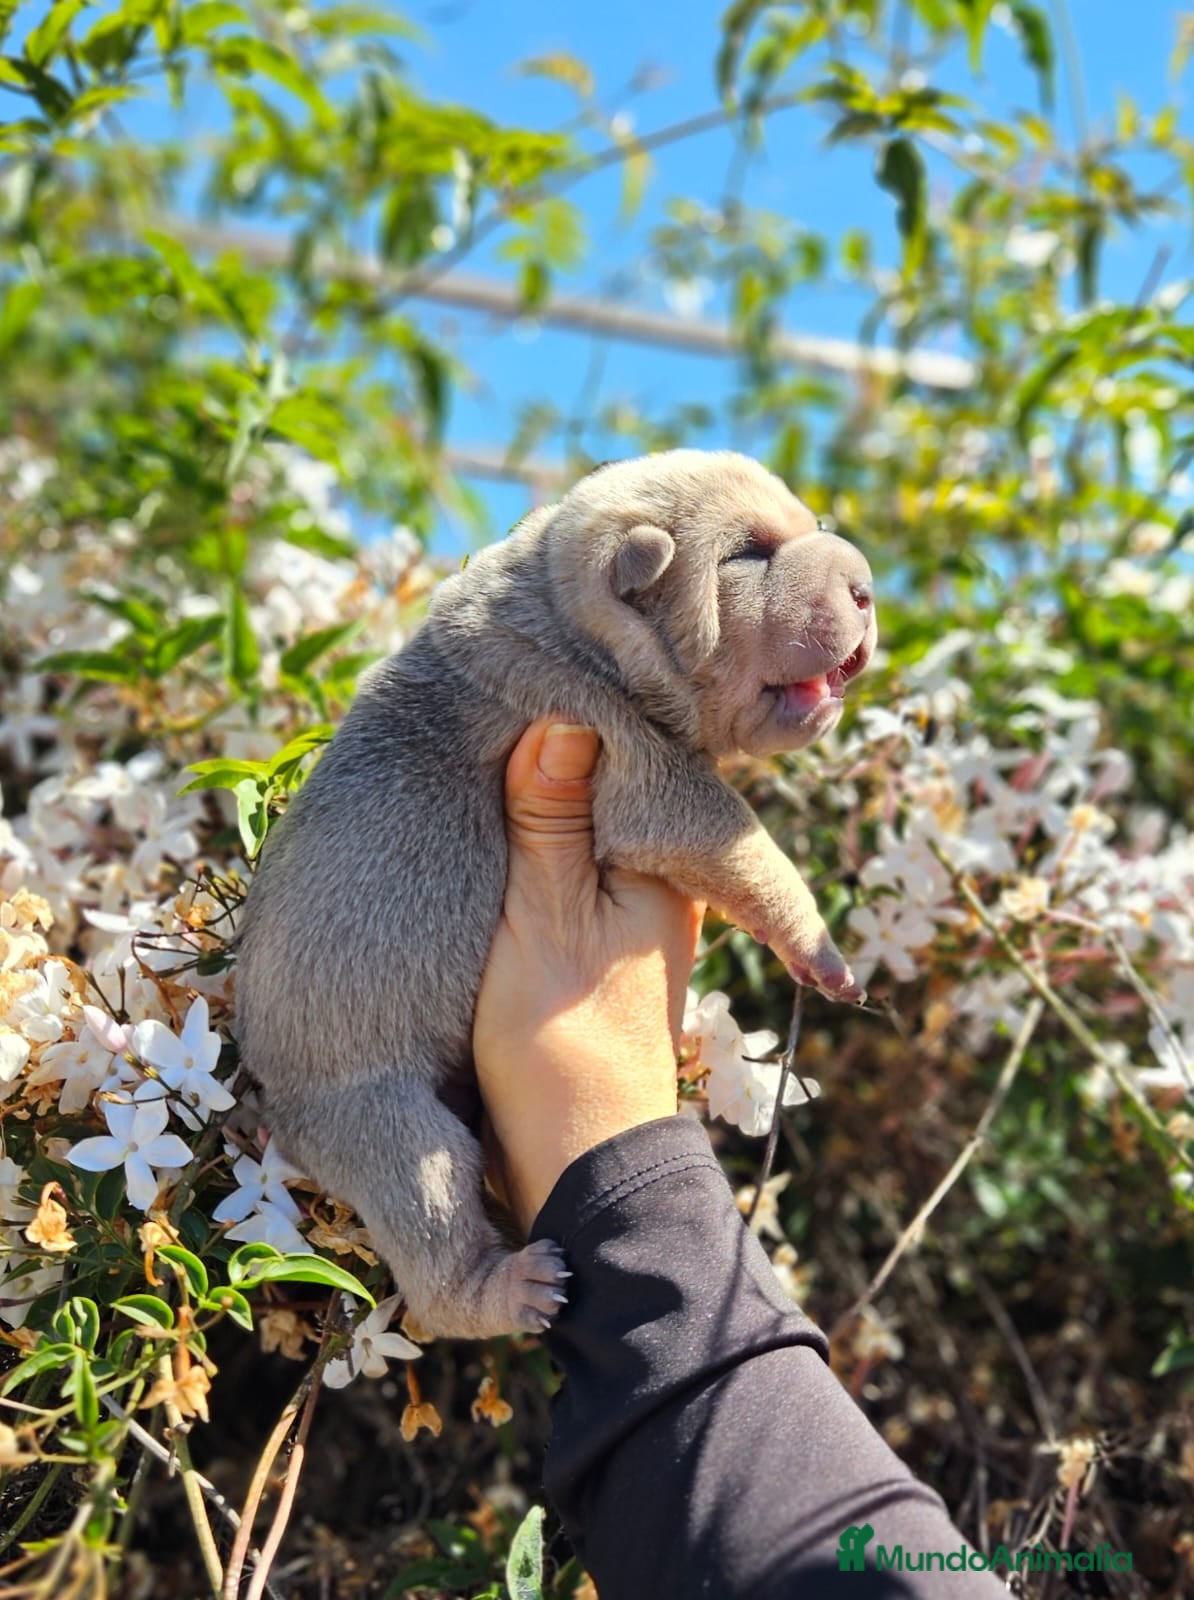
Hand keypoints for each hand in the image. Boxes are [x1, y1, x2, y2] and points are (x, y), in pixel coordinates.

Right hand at [473, 719, 704, 1232]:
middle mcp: (665, 882)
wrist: (578, 1156)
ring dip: (550, 797)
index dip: (578, 714)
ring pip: (593, 828)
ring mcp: (638, 914)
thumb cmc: (559, 1038)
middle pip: (614, 790)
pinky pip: (578, 867)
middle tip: (496, 700)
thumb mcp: (540, 916)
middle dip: (561, 750)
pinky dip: (544, 843)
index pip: (633, 757)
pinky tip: (502, 825)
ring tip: (491, 746)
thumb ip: (548, 821)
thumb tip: (565, 718)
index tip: (522, 677)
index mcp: (666, 863)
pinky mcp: (605, 943)